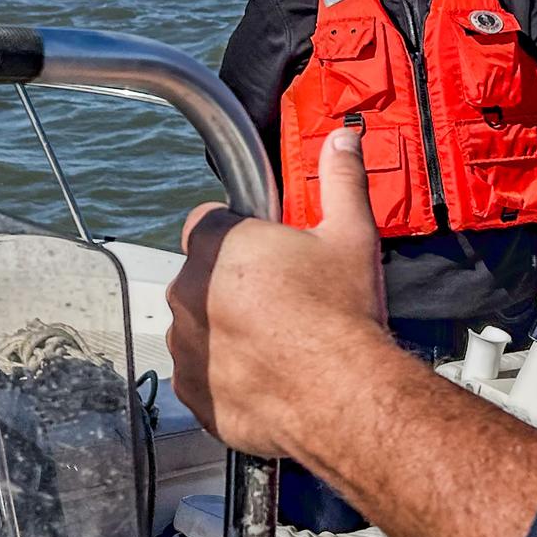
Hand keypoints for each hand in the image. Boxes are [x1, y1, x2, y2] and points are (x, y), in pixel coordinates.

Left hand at [166, 128, 394, 457]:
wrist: (345, 396)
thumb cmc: (344, 317)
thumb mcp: (350, 236)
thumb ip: (339, 180)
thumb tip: (342, 141)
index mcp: (218, 246)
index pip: (208, 222)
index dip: (240, 234)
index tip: (268, 253)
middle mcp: (188, 291)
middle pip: (202, 276)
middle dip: (232, 285)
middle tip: (282, 300)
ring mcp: (186, 345)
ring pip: (198, 326)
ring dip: (224, 329)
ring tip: (277, 341)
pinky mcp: (192, 391)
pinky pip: (200, 374)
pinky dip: (223, 374)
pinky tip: (265, 373)